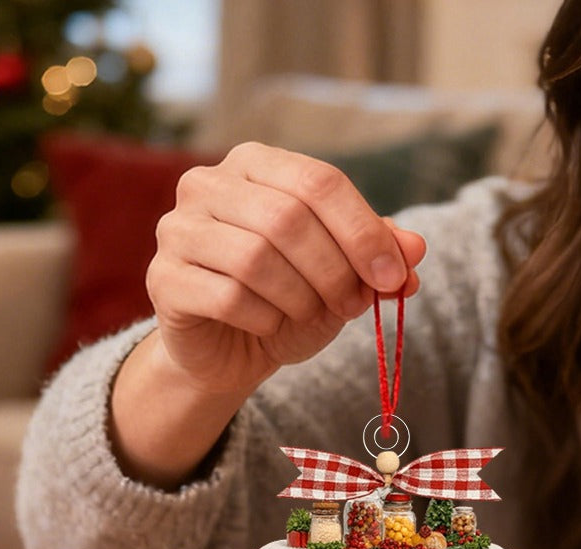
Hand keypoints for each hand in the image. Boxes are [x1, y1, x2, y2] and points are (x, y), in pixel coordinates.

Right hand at [110, 143, 425, 485]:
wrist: (230, 351)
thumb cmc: (288, 300)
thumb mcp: (343, 276)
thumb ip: (378, 255)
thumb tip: (416, 249)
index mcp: (257, 164)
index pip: (320, 181)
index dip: (363, 232)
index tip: (393, 278)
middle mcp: (208, 183)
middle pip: (288, 218)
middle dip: (334, 271)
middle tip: (351, 306)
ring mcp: (178, 228)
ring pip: (256, 259)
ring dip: (299, 298)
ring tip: (307, 314)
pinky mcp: (164, 278)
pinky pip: (228, 297)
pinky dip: (263, 320)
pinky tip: (267, 326)